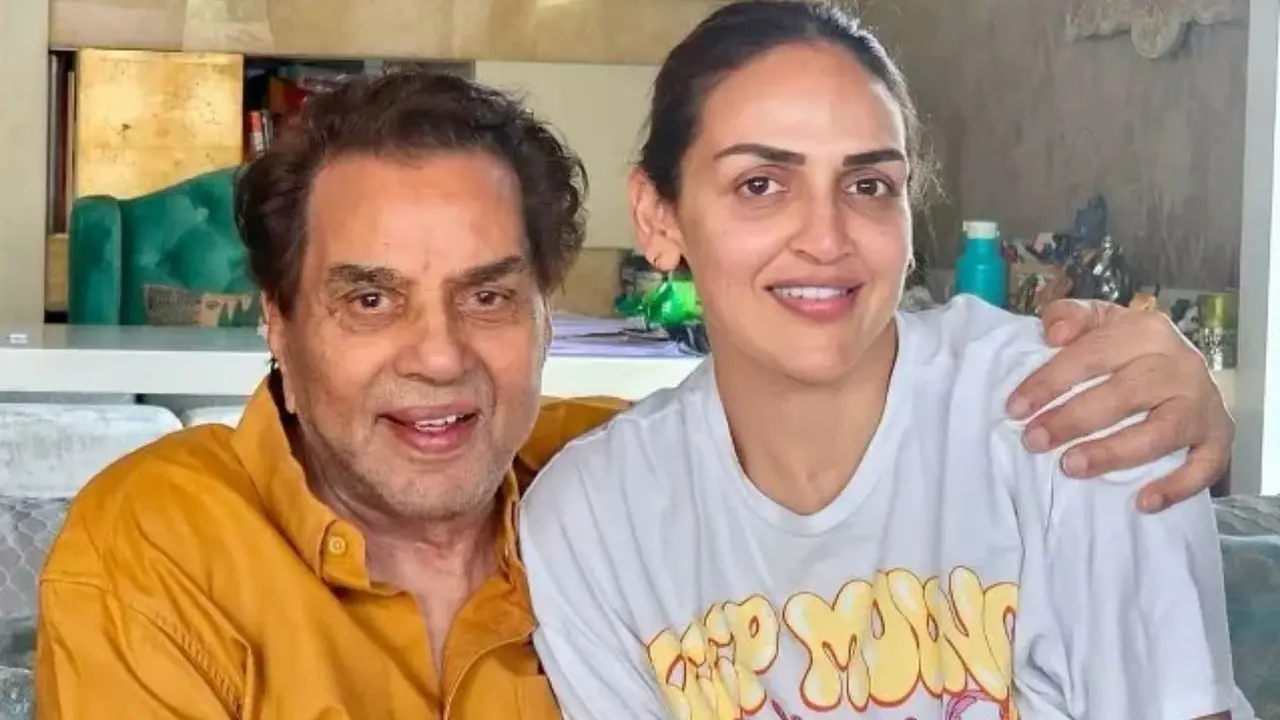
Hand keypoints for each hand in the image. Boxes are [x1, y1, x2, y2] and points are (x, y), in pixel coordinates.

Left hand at [1007, 299, 1232, 512]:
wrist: (1182, 363)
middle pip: (1123, 395)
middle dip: (1073, 420)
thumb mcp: (1098, 321)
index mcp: (1146, 331)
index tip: (1015, 409)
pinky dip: (1177, 486)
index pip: (1090, 356)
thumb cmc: (1127, 348)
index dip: (1049, 382)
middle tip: (1034, 440)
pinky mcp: (1219, 436)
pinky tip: (1143, 502)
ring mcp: (1203, 402)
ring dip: (1113, 452)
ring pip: (1161, 432)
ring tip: (1072, 466)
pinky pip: (1205, 465)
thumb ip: (1070, 316)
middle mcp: (1180, 364)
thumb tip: (1054, 332)